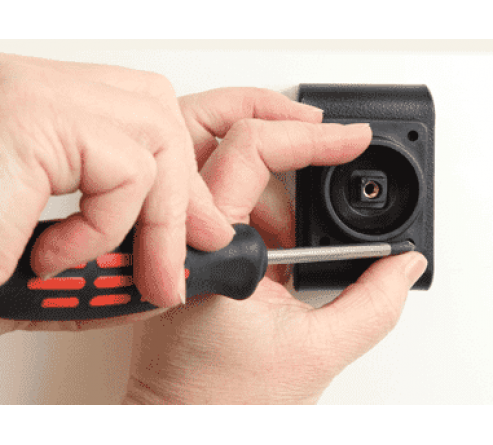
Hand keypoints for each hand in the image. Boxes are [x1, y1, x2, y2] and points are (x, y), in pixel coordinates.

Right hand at [0, 54, 242, 363]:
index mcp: (32, 114)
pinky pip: (123, 167)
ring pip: (153, 134)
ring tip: (129, 272)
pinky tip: (53, 256)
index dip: (177, 175)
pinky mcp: (23, 118)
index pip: (138, 115)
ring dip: (156, 220)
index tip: (196, 230)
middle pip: (155, 111)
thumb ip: (112, 254)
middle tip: (177, 257)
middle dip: (182, 192)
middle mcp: (27, 89)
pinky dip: (108, 226)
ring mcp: (24, 94)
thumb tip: (172, 261)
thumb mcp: (51, 266)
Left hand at [124, 89, 427, 403]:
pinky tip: (280, 235)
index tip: (348, 139)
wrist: (186, 422)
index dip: (308, 136)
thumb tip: (402, 264)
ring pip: (216, 159)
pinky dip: (257, 199)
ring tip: (302, 218)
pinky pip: (217, 195)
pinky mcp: (183, 246)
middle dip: (278, 125)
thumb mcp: (317, 350)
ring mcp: (174, 237)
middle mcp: (178, 236)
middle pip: (214, 130)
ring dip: (271, 171)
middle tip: (323, 139)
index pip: (247, 152)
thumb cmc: (222, 401)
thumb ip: (373, 303)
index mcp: (205, 251)